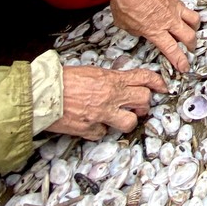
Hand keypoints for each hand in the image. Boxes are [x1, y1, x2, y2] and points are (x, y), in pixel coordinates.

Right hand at [48, 66, 167, 140]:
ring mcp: (102, 114)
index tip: (163, 86)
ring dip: (127, 121)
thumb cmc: (63, 80)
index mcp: (112, 79)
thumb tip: (118, 84)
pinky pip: (103, 133)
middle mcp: (111, 97)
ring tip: (119, 118)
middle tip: (139, 105)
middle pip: (143, 100)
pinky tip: (94, 124)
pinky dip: (100, 130)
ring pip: (130, 122)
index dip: (157, 82)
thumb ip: (109, 79)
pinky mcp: (90, 129)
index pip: (144, 78)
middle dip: (144, 103)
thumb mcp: (92, 72)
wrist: (43, 93)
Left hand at [109, 0, 199, 72]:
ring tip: (191, 32)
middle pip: (189, 38)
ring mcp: (174, 9)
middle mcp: (169, 21)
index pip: (172, 50)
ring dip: (194, 30)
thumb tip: (139, 30)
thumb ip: (135, 30)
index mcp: (155, 31)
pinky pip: (188, 9)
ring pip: (194, 22)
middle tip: (190, 50)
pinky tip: (182, 15)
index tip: (184, 68)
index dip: (180, 61)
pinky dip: (188, 15)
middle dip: (191, 47)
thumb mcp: (123, 23)